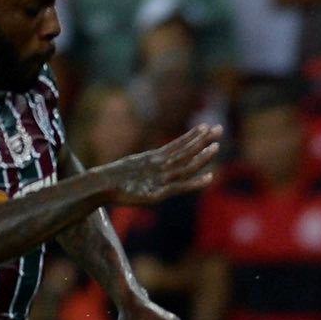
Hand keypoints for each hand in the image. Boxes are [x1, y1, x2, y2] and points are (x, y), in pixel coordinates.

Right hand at [96, 122, 222, 205]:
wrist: (100, 186)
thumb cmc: (111, 178)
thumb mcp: (131, 166)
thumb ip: (144, 163)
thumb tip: (149, 160)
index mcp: (153, 158)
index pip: (177, 144)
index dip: (192, 136)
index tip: (205, 126)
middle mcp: (159, 165)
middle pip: (185, 150)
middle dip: (203, 140)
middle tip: (220, 128)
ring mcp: (159, 178)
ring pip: (186, 165)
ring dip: (202, 156)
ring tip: (217, 146)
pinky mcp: (158, 193)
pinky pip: (181, 186)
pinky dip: (195, 182)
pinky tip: (210, 177)